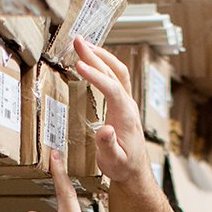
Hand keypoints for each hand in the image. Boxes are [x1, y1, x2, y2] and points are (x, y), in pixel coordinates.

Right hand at [71, 36, 151, 187]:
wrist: (134, 171)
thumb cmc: (122, 167)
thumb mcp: (113, 161)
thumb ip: (108, 146)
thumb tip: (104, 129)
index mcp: (126, 116)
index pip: (111, 88)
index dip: (95, 76)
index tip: (79, 65)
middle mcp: (129, 105)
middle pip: (114, 73)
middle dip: (95, 55)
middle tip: (77, 40)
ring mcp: (127, 103)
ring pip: (117, 72)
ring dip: (100, 55)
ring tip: (82, 43)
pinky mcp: (123, 104)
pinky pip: (115, 78)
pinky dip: (103, 64)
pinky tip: (92, 60)